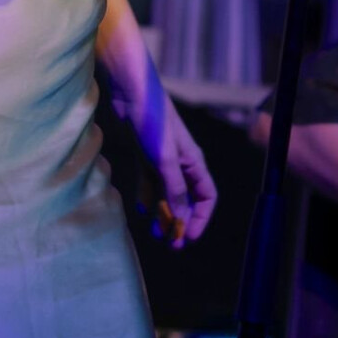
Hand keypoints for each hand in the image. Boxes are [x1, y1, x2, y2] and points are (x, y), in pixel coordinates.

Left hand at [135, 95, 216, 248]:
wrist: (131, 93)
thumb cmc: (153, 123)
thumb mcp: (164, 160)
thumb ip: (174, 190)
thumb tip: (179, 220)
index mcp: (194, 162)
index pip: (206, 196)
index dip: (199, 219)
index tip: (187, 238)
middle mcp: (182, 162)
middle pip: (187, 198)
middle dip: (180, 221)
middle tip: (170, 244)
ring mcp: (163, 158)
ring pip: (168, 193)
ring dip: (164, 213)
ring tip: (155, 234)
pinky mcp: (146, 153)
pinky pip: (150, 182)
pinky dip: (148, 197)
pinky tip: (142, 211)